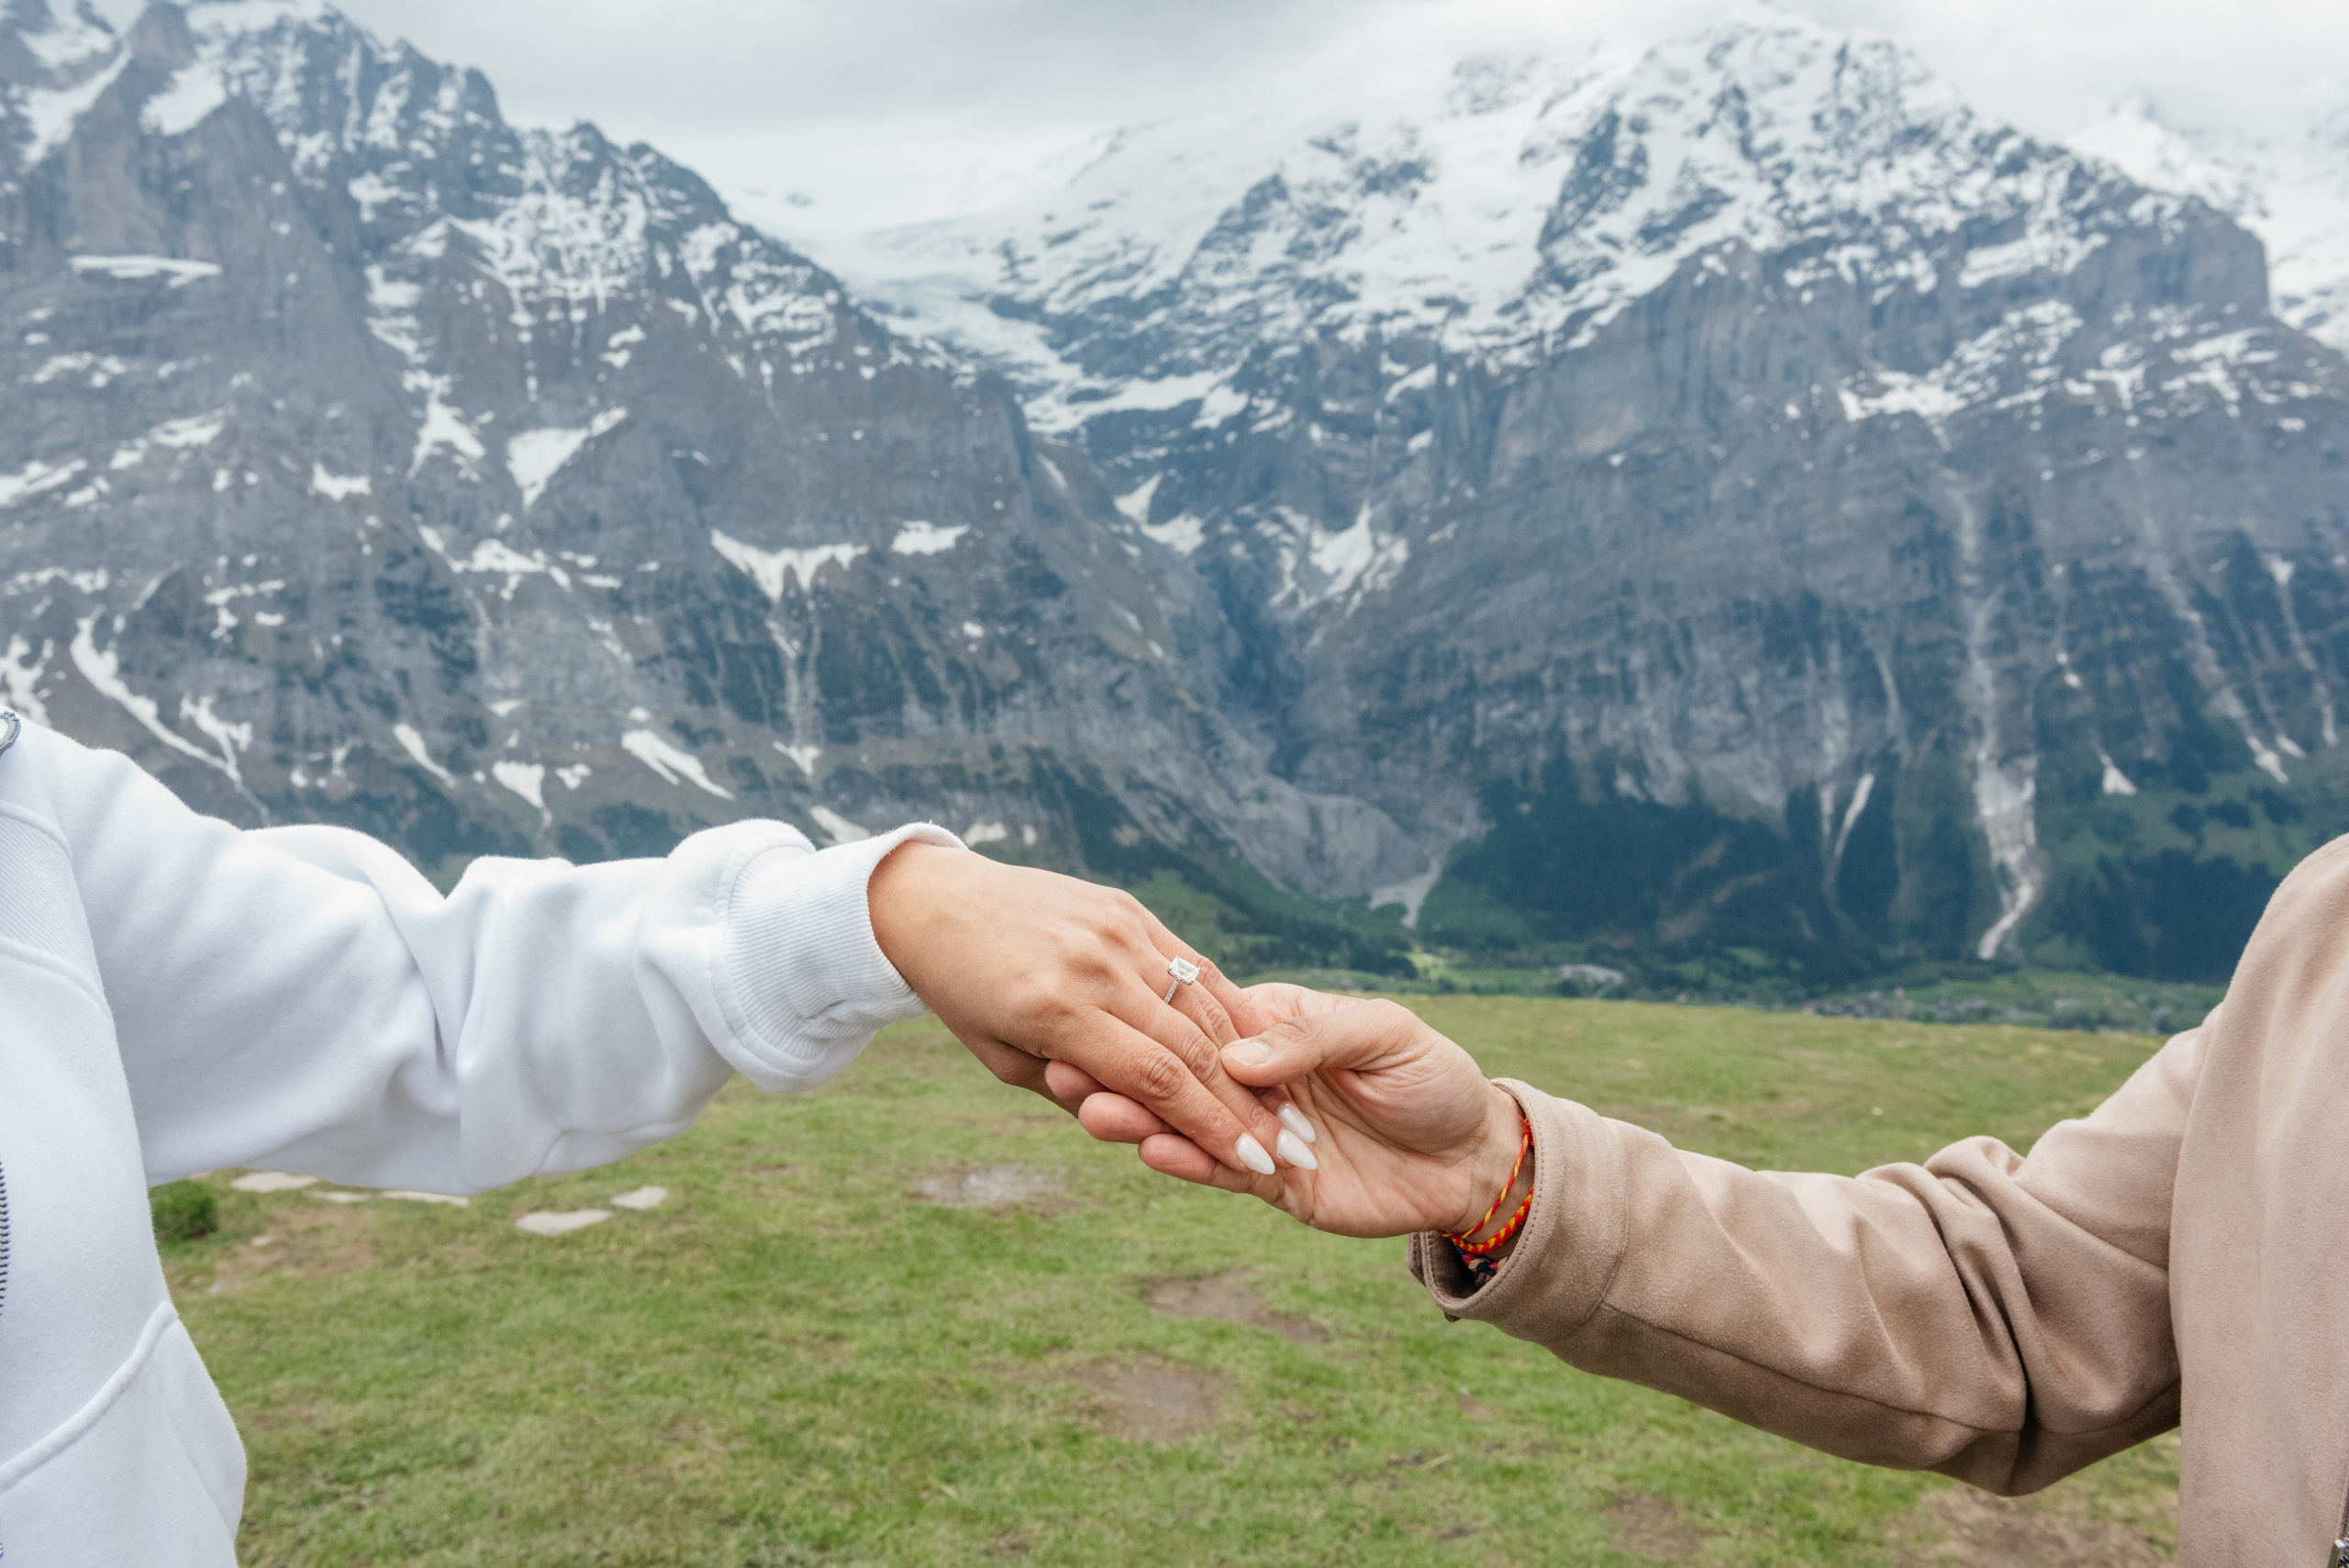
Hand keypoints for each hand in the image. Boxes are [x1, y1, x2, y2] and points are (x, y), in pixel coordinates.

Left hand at [867, 841, 1295, 1175]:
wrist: (939, 901)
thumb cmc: (965, 996)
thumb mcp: (1008, 1062)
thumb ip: (1081, 1092)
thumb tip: (1155, 1127)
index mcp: (1056, 1011)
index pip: (1155, 1080)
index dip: (1211, 1127)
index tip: (1255, 1163)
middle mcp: (1094, 964)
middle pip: (1190, 1045)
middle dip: (1245, 1103)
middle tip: (1291, 1143)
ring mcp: (1115, 929)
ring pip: (1200, 1003)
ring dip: (1248, 1059)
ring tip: (1284, 1103)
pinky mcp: (1128, 908)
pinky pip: (1191, 962)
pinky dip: (1226, 1005)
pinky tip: (1256, 1043)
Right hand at [1072, 988, 1526, 1238]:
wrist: (1472, 1158)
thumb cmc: (1432, 1076)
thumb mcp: (1384, 1035)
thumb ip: (1312, 1037)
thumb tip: (1237, 1053)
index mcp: (1275, 1022)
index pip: (1206, 1016)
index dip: (1159, 1019)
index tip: (1103, 1013)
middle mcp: (1255, 1076)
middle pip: (1180, 1072)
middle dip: (1126, 1071)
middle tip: (1068, 1068)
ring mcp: (1258, 1131)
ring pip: (1187, 1124)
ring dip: (1139, 1119)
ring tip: (1093, 1111)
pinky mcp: (1272, 1183)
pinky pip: (1221, 1172)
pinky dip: (1188, 1163)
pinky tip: (1152, 1151)